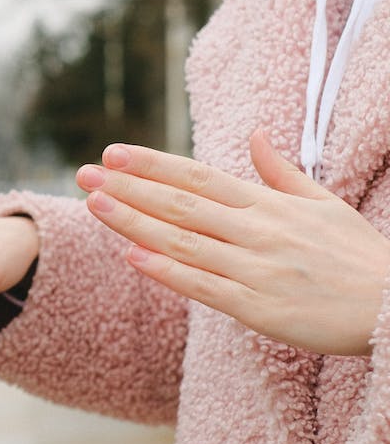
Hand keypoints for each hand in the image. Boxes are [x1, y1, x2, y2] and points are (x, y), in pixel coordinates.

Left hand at [76, 130, 389, 355]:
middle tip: (84, 174)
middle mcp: (258, 231)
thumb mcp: (323, 203)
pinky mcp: (261, 309)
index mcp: (269, 205)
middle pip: (181, 204)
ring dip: (135, 222)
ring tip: (95, 204)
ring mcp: (257, 269)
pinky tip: (133, 257)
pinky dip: (168, 271)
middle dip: (128, 188)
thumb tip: (254, 134)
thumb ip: (281, 171)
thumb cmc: (359, 256)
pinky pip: (205, 287)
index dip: (153, 164)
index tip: (114, 153)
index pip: (198, 177)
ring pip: (184, 241)